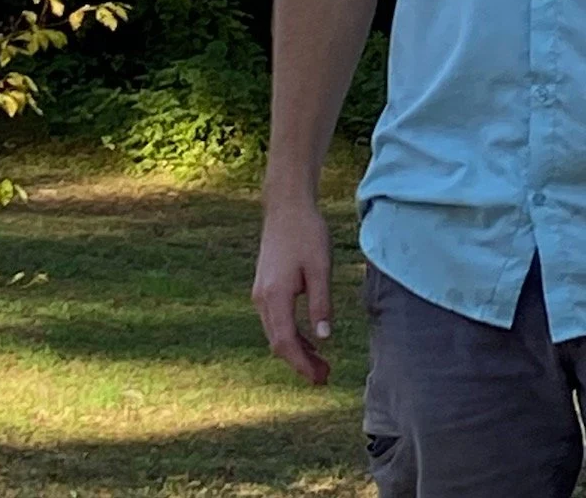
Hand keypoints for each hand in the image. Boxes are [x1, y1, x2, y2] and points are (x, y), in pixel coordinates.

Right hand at [252, 202, 333, 384]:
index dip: (302, 365)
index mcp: (275, 296)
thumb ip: (321, 303)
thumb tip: (325, 339)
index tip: (320, 379)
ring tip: (320, 363)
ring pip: (275, 333)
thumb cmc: (307, 232)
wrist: (286, 206)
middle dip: (300, 363)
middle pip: (278, 342)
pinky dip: (291, 334)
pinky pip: (275, 320)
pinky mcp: (265, 287)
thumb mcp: (320, 267)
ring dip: (296, 350)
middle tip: (325, 377)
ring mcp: (260, 293)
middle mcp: (262, 299)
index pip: (286, 343)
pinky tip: (309, 339)